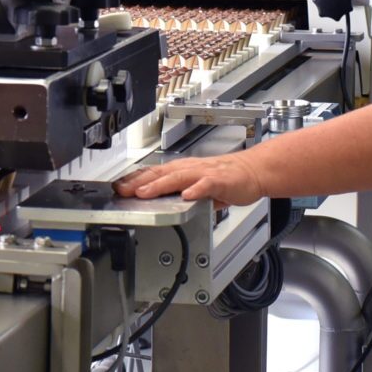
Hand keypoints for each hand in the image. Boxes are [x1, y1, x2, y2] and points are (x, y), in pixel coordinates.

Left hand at [117, 152, 265, 206]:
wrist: (253, 171)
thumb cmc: (227, 178)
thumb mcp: (197, 186)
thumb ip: (180, 194)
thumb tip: (162, 203)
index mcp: (183, 170)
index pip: (154, 172)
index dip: (135, 179)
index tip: (118, 186)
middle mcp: (190, 168)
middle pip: (161, 173)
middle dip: (140, 182)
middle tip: (122, 190)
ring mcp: (204, 174)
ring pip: (178, 177)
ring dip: (160, 185)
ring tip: (145, 192)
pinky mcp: (219, 181)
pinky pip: (206, 184)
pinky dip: (196, 189)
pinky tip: (187, 195)